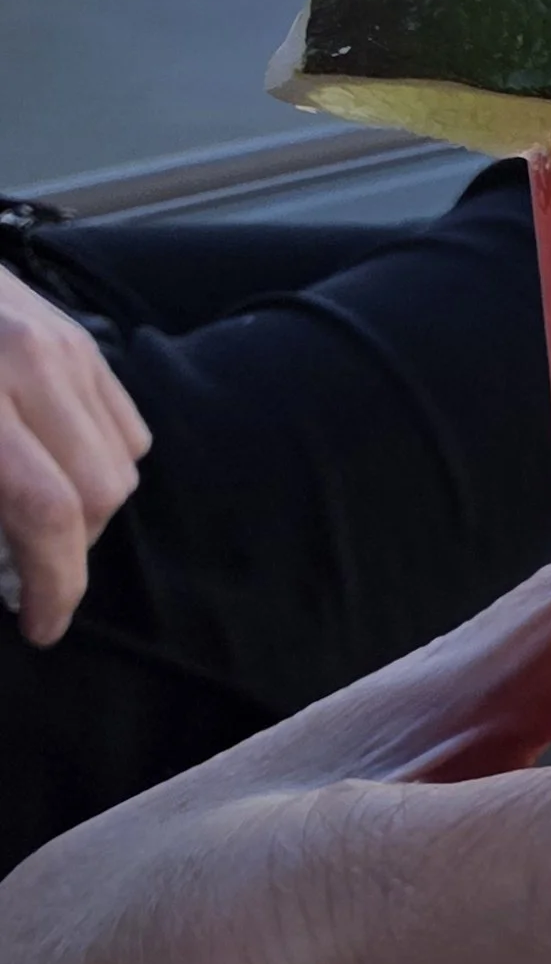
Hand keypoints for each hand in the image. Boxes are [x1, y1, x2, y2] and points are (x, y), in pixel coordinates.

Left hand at [0, 270, 150, 645]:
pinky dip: (98, 461)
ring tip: (36, 516)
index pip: (48, 511)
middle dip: (67, 553)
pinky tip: (53, 465)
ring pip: (122, 462)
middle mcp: (34, 365)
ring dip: (86, 508)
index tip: (40, 629)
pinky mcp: (80, 334)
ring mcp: (66, 344)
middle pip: (98, 493)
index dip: (54, 586)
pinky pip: (124, 424)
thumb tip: (1, 568)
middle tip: (23, 572)